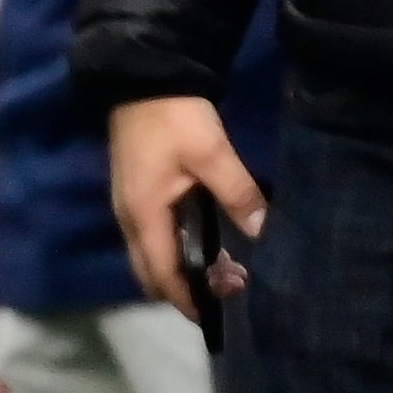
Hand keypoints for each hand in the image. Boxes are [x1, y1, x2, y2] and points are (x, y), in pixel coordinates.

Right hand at [108, 94, 263, 316]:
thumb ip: (238, 193)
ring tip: (221, 272)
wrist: (142, 79)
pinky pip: (152, 239)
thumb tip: (264, 230)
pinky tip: (203, 244)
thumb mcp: (212, 154)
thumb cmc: (174, 119)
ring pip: (149, 257)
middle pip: (149, 272)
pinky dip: (174, 252)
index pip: (161, 273)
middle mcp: (129, 219)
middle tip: (226, 292)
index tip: (216, 314)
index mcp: (145, 215)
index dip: (186, 298)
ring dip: (178, 271)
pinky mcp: (136, 195)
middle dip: (182, 289)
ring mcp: (128, 207)